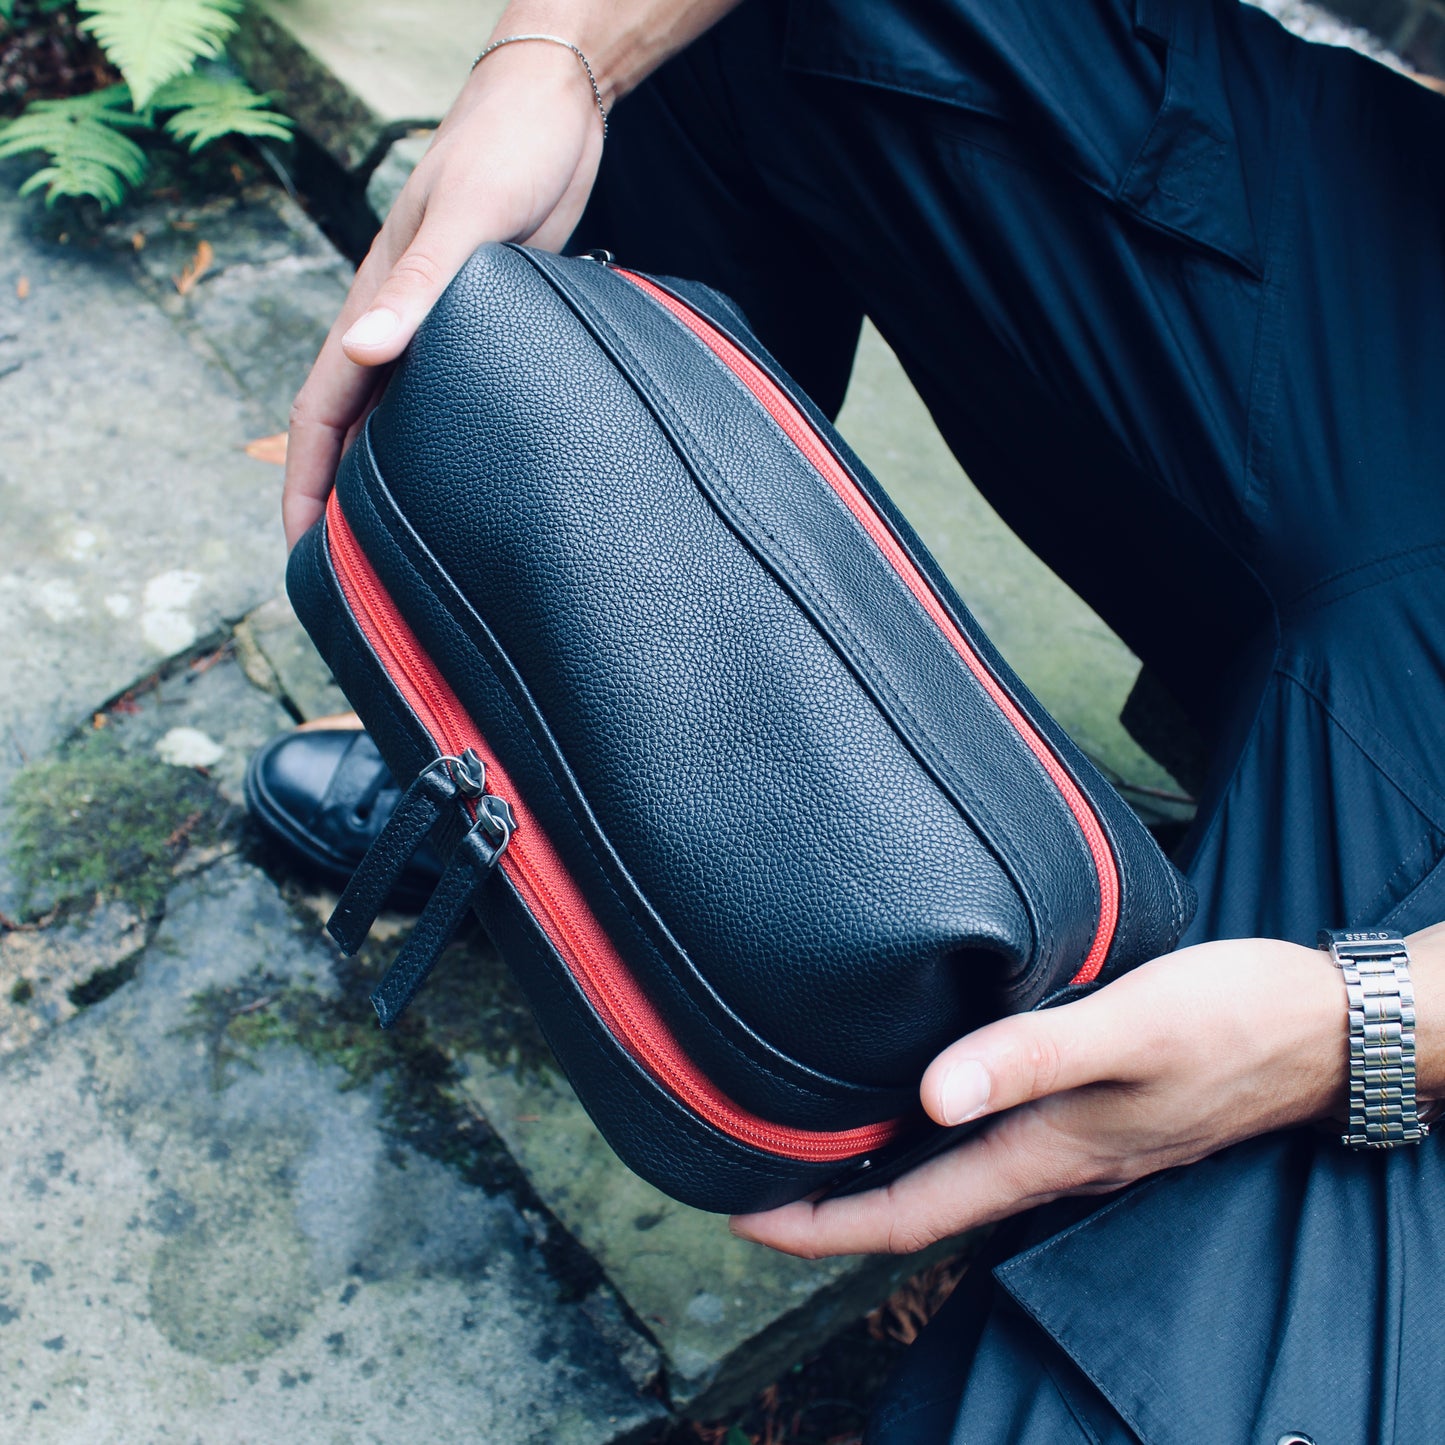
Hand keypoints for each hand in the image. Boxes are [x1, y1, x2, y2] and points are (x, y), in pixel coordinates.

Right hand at [282, 38, 604, 547]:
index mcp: (380, 303)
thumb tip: (361, 352)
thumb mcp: (467, 219)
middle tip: (352, 572)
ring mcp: (440, 327)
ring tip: (402, 548)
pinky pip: (447, 399)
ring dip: (392, 477)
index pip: (322, 411)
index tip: (303, 547)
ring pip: (400, 418)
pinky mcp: (484, 324)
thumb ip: (420, 288)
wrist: (554, 107)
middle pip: (354, 428)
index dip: (305, 481)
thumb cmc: (507, 148)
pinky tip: (466, 476)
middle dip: (341, 497)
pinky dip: (443, 443)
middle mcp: (401, 324)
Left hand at [732, 938, 1348, 1257]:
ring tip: (810, 1136)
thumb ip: (1031, 1059)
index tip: (742, 1214)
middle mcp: (1046, 1160)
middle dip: (831, 1203)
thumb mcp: (1127, 1029)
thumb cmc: (1231, 1021)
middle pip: (916, 1203)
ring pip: (950, 1173)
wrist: (1322, 1025)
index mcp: (1041, 1156)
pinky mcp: (1090, 1105)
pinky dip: (931, 1132)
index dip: (818, 1225)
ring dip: (878, 1169)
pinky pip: (989, 1139)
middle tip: (753, 1173)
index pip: (906, 1215)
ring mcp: (1071, 1139)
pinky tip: (915, 1089)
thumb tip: (931, 1097)